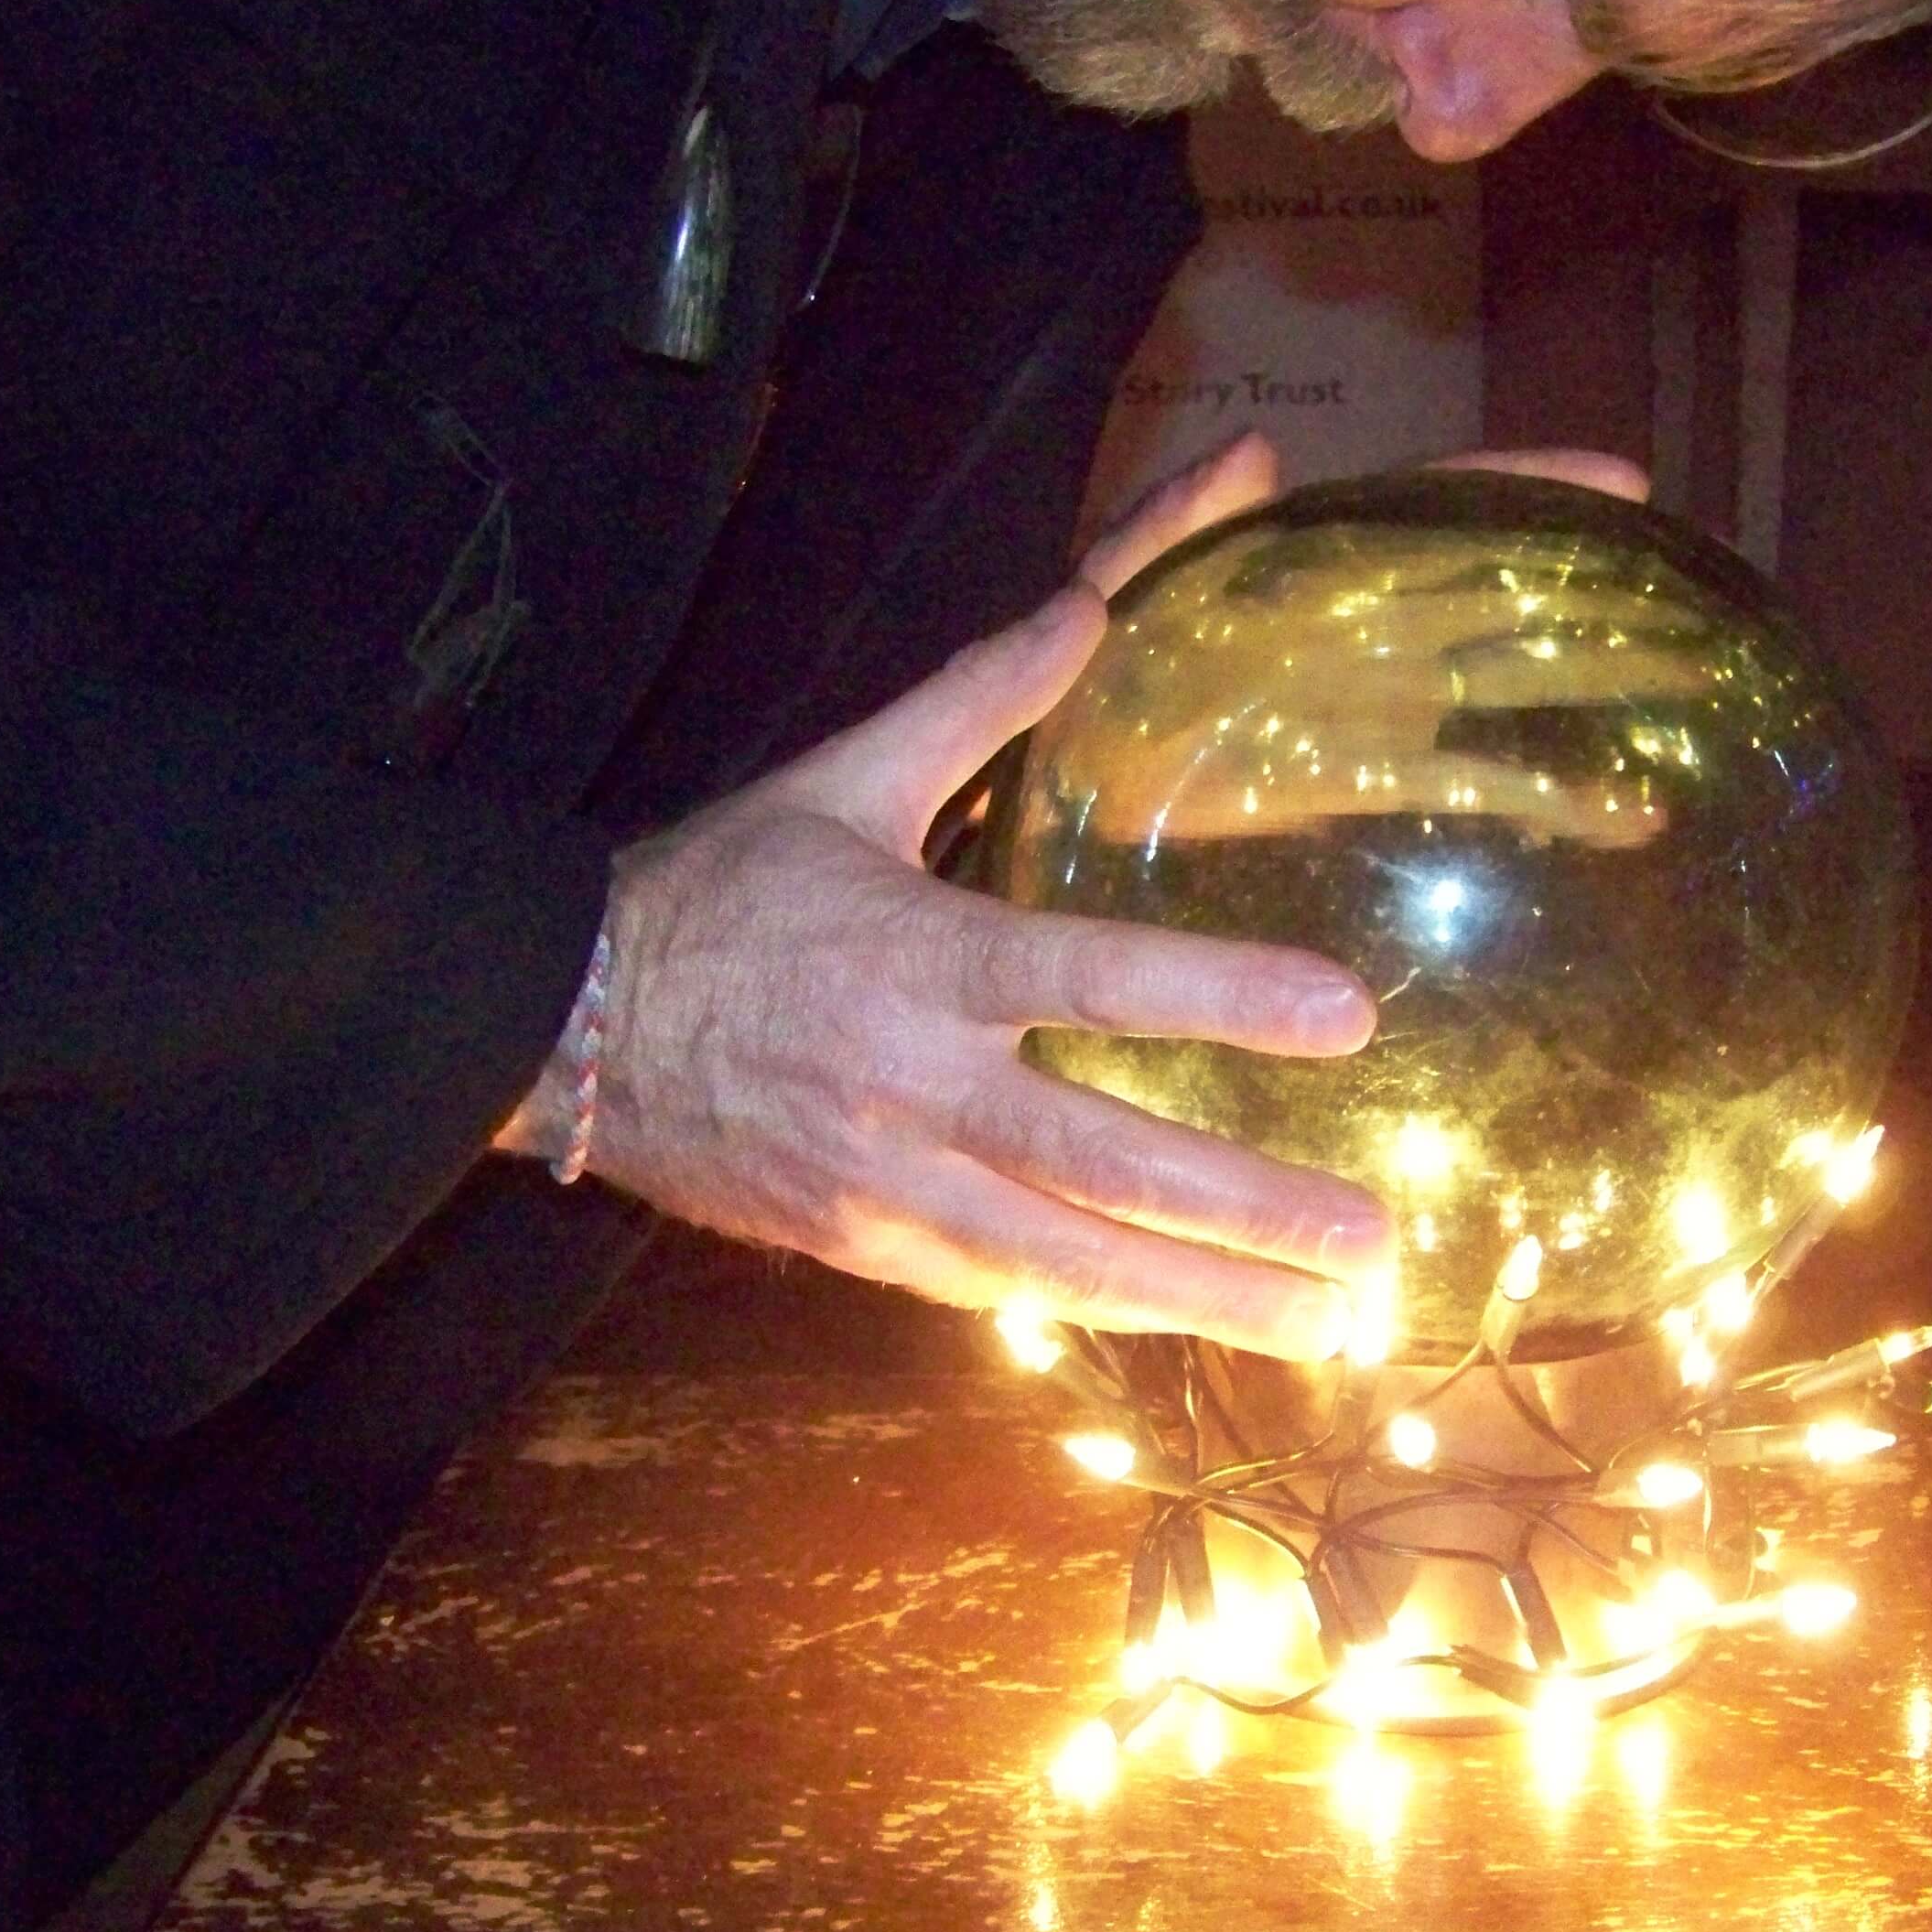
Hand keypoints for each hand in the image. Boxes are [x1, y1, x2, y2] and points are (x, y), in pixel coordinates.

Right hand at [513, 448, 1405, 1357]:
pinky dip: (1103, 1311)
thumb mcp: (842, 780)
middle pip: (1100, 1160)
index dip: (1221, 997)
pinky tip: (1195, 1327)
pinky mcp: (863, 1249)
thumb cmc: (718, 893)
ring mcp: (885, 1187)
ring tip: (1323, 1321)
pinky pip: (1001, 1291)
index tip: (1346, 1017)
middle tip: (1370, 1239)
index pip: (1088, 981)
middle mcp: (911, 1087)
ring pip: (1064, 1258)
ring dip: (1202, 1294)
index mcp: (915, 959)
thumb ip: (981, 697)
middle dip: (1245, 1209)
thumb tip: (1094, 604)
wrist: (562, 1023)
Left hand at [1079, 437, 1666, 847]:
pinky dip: (1535, 808)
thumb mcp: (1101, 606)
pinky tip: (1619, 828)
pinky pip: (1454, 798)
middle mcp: (1346, 642)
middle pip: (1492, 602)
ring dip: (1585, 706)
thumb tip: (1261, 450)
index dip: (1523, 489)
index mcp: (1299, 577)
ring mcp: (1355, 724)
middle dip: (1588, 601)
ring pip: (1494, 699)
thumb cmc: (1054, 706)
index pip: (1429, 512)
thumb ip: (1162, 535)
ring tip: (1679, 712)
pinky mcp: (1343, 803)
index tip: (1623, 485)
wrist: (1030, 820)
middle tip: (1692, 613)